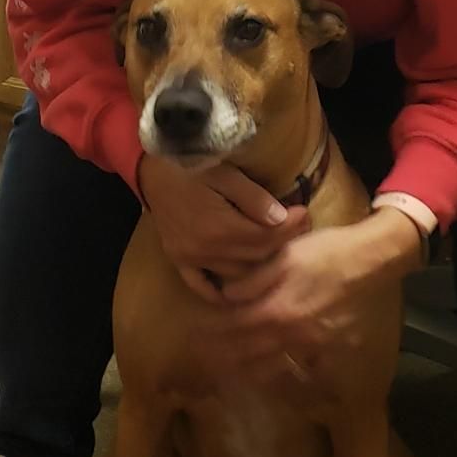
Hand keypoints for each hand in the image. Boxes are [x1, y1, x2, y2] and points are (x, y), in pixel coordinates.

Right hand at [137, 154, 310, 300]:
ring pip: (236, 273)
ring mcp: (189, 259)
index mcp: (218, 227)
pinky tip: (237, 289)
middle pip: (254, 257)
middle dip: (281, 242)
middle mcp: (204, 250)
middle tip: (300, 227)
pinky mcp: (178, 260)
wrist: (150, 168)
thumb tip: (282, 218)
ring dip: (259, 263)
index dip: (290, 227)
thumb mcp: (224, 173)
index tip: (305, 214)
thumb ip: (253, 197)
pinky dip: (220, 290)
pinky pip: (201, 285)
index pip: (265, 237)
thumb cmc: (189, 165)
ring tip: (277, 246)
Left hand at [190, 207, 422, 385]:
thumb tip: (226, 295)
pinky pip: (302, 368)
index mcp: (278, 309)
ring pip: (273, 365)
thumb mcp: (284, 256)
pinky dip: (284, 375)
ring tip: (231, 374)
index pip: (237, 328)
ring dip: (249, 371)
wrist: (368, 261)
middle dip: (226, 358)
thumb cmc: (323, 251)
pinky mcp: (331, 348)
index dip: (215, 334)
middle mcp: (293, 334)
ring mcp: (313, 345)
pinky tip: (274, 376)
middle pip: (251, 353)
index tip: (197, 337)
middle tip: (206, 362)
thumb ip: (253, 279)